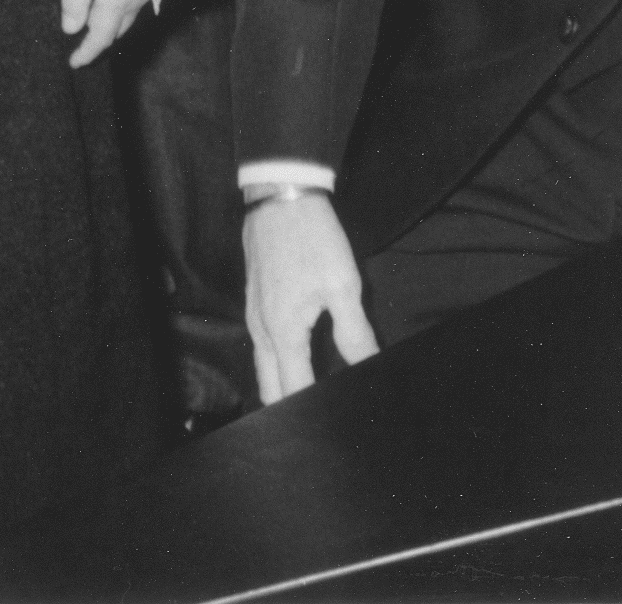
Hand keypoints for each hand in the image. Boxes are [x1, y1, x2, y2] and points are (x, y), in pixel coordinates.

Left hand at [60, 0, 150, 66]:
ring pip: (127, 17)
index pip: (101, 37)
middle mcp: (135, 1)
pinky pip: (134, 4)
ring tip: (92, 21)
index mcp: (116, 1)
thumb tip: (70, 29)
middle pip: (117, 30)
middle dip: (99, 39)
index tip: (74, 63)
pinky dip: (120, 9)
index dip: (87, 52)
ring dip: (111, 24)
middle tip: (81, 43)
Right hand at [244, 193, 378, 403]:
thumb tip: (367, 368)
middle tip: (314, 424)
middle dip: (289, 409)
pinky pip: (262, 348)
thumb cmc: (312, 238)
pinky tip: (296, 367)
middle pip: (270, 389)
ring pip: (263, 369)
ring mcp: (253, 314)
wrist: (280, 194)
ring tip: (306, 402)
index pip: (296, 391)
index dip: (312, 414)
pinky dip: (276, 367)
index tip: (328, 428)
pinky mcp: (254, 300)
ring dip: (281, 389)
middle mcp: (261, 329)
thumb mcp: (343, 284)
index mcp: (284, 332)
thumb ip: (354, 334)